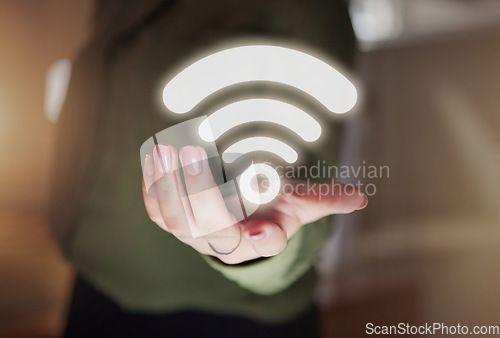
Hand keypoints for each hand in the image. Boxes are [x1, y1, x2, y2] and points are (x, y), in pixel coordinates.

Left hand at [142, 144, 367, 263]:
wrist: (236, 222)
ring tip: (167, 148)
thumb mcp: (300, 204)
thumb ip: (326, 199)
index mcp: (257, 240)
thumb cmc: (270, 210)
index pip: (262, 243)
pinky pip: (157, 206)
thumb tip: (360, 197)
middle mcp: (222, 241)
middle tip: (193, 153)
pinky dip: (152, 183)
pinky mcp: (173, 219)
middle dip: (199, 192)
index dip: (264, 239)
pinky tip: (154, 154)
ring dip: (168, 183)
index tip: (269, 231)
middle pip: (209, 226)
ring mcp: (193, 233)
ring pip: (175, 216)